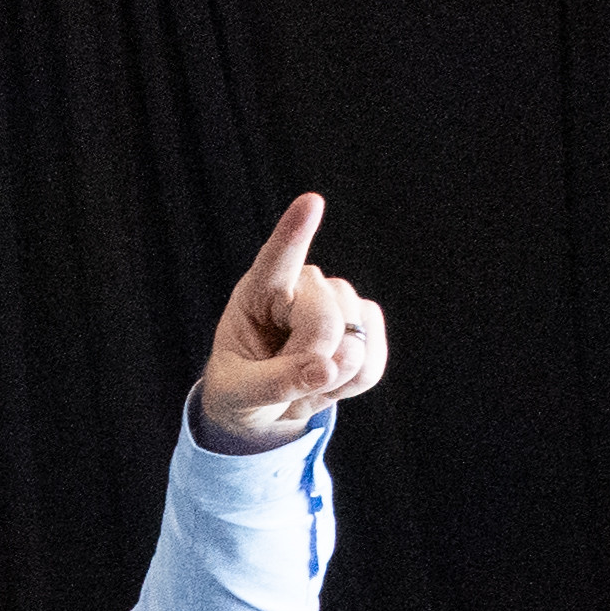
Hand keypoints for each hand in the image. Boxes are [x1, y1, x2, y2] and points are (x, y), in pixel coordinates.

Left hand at [191, 193, 386, 447]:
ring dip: (330, 375)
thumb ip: (275, 383)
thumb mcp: (237, 394)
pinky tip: (327, 381)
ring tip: (301, 380)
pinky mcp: (365, 325)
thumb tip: (327, 368)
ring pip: (354, 336)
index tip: (311, 203)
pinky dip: (351, 384)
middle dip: (309, 358)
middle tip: (281, 378)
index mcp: (256, 294)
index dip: (295, 232)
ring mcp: (337, 302)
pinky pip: (372, 361)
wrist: (263, 407)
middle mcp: (300, 288)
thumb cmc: (239, 391)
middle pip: (325, 317)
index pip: (277, 260)